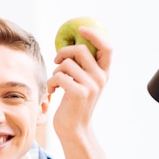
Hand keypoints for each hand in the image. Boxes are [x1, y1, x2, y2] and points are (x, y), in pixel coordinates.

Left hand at [47, 25, 111, 140]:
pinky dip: (51, 82)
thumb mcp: (84, 83)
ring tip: (55, 82)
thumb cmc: (74, 104)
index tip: (81, 29)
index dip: (95, 34)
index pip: (107, 47)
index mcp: (104, 74)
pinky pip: (58, 76)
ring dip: (55, 71)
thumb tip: (71, 45)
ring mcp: (91, 86)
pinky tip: (52, 91)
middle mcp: (100, 78)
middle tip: (57, 60)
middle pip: (81, 50)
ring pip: (66, 64)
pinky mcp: (78, 93)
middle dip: (64, 52)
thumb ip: (84, 67)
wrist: (74, 129)